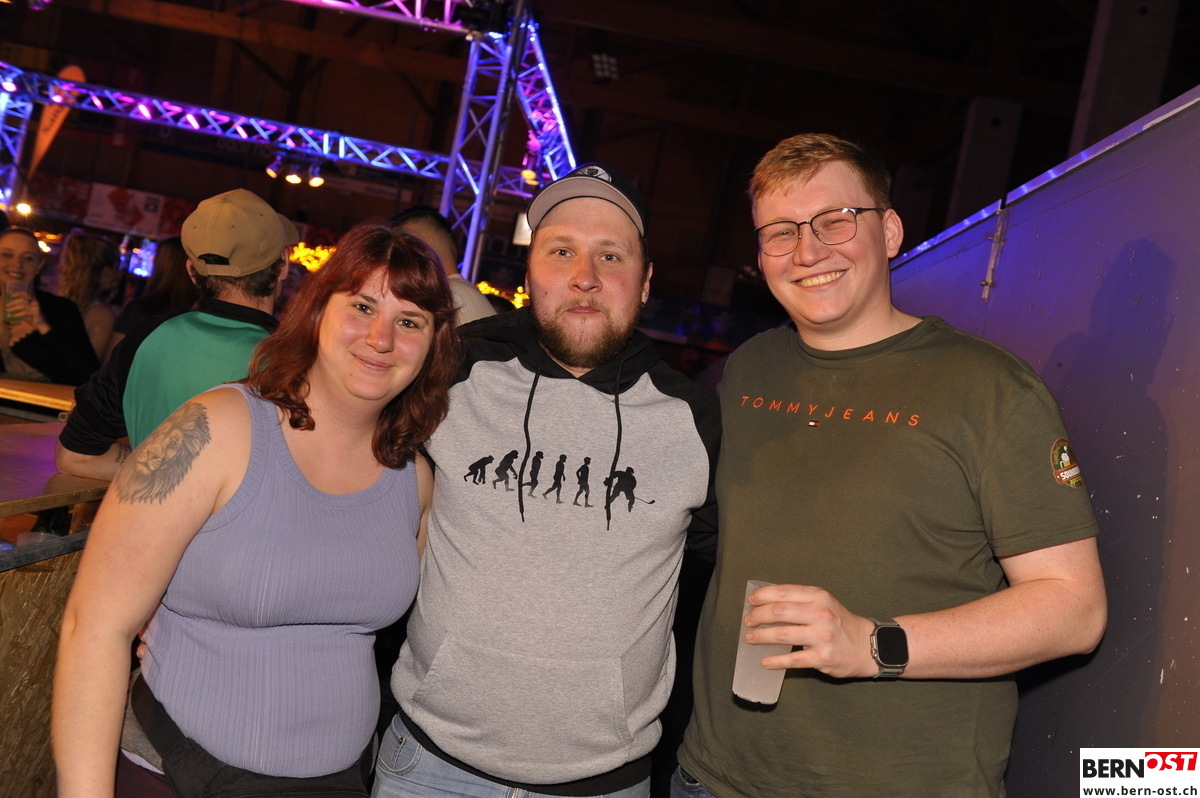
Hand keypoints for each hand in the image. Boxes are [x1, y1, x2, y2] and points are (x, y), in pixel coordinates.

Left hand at [5, 289, 48, 342]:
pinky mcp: (36, 313)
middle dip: (13, 302)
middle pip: (22, 299)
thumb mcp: (26, 309)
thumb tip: (10, 303)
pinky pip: (25, 312)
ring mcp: (36, 307)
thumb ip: (20, 305)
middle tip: (7, 305)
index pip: (25, 293)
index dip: (18, 293)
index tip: (11, 295)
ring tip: (8, 310)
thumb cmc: (32, 316)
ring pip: (23, 306)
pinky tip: (14, 315)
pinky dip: (18, 313)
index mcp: (32, 299)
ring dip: (14, 308)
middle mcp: (35, 302)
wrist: (41, 323)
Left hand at [744, 583, 877, 678]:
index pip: (783, 592)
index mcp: (818, 596)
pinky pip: (792, 660)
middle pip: (778, 612)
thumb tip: (766, 603)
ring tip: (750, 638)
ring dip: (761, 637)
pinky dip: (775, 661)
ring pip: (782, 634)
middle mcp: (821, 613)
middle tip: (748, 622)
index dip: (762, 596)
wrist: (866, 645)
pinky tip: (765, 661)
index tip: (751, 601)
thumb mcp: (824, 603)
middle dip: (757, 617)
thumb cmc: (839, 623)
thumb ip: (800, 600)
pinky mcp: (822, 658)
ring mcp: (822, 636)